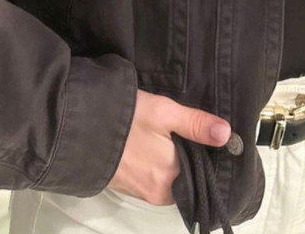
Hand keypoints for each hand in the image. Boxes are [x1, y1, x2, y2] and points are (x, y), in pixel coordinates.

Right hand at [106, 88, 231, 205]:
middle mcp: (157, 192)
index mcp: (171, 177)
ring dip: (166, 161)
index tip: (201, 138)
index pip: (199, 173)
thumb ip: (196, 124)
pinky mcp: (123, 186)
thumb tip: (226, 134)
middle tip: (179, 131)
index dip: (202, 155)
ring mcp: (139, 191)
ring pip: (164, 178)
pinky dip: (150, 164)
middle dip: (183, 158)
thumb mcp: (164, 112)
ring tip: (162, 135)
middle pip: (182, 177)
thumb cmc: (125, 118)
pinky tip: (145, 144)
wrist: (78, 128)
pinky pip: (146, 178)